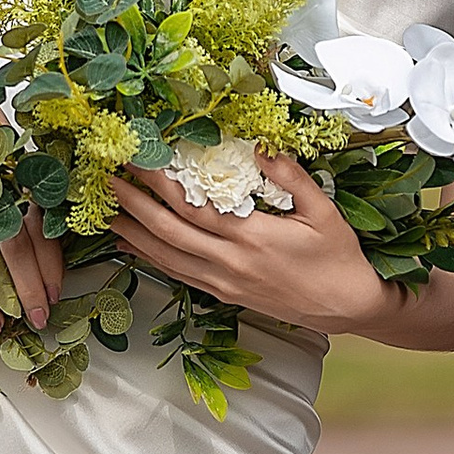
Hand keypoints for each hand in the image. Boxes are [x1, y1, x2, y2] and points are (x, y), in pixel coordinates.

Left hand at [106, 162, 394, 339]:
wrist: (346, 306)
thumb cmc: (338, 257)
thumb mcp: (323, 210)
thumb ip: (291, 176)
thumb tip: (261, 146)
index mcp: (252, 238)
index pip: (193, 208)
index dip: (161, 185)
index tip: (139, 162)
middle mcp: (230, 263)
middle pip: (170, 232)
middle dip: (134, 205)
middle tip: (106, 182)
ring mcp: (225, 283)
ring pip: (168, 258)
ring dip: (135, 234)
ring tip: (108, 213)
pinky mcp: (225, 295)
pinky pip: (180, 275)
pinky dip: (153, 260)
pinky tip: (135, 247)